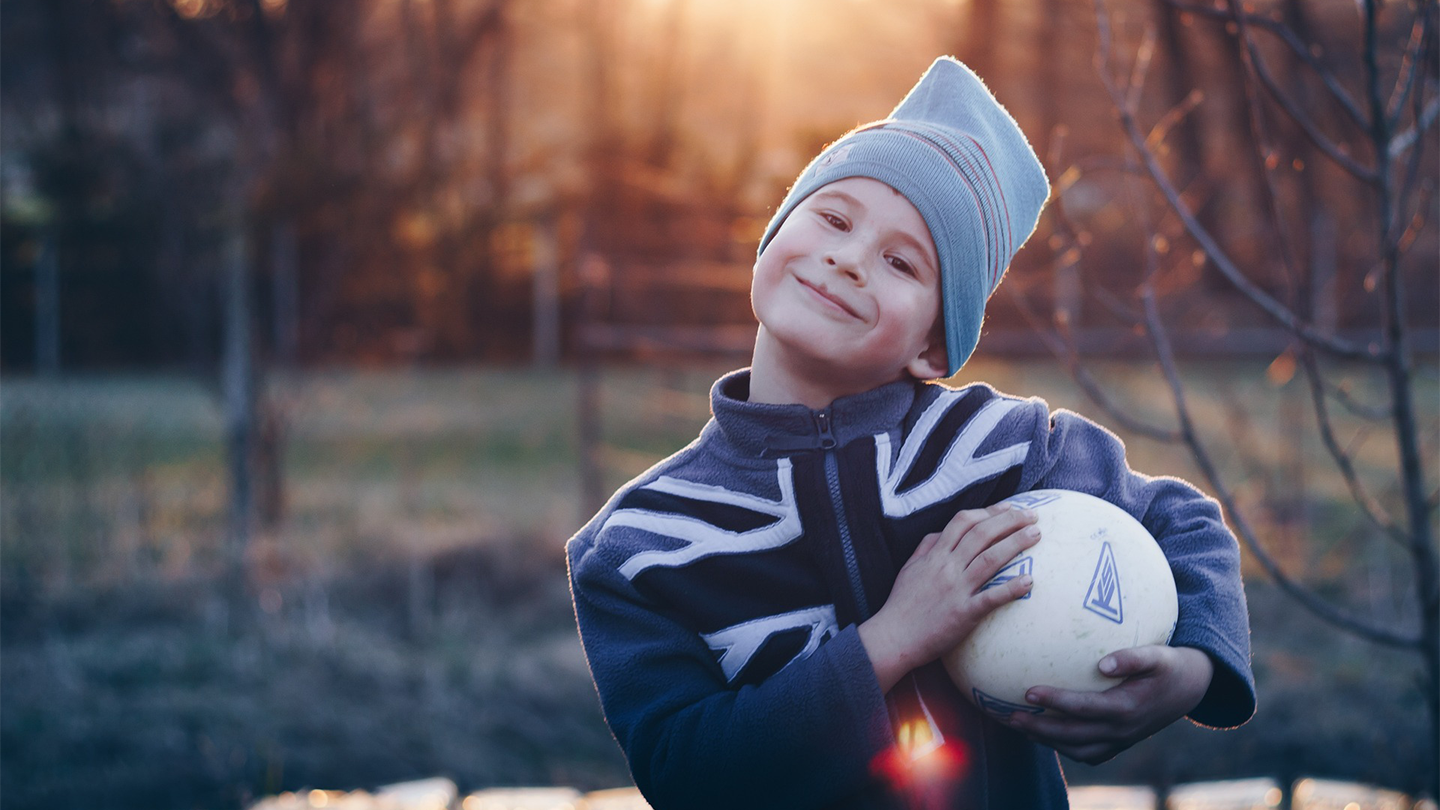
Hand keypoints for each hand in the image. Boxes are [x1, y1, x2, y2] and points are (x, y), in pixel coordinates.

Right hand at [859, 502, 1039, 693]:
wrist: (894, 637)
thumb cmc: (901, 604)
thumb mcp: (909, 568)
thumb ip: (926, 547)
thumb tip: (941, 533)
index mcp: (935, 555)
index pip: (963, 522)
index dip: (988, 511)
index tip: (1009, 507)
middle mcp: (947, 567)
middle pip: (981, 534)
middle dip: (1009, 521)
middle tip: (1032, 515)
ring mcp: (956, 589)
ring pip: (989, 559)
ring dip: (1015, 544)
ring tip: (1036, 534)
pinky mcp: (963, 613)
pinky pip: (990, 598)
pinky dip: (1011, 588)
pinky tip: (1029, 581)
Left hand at [1005, 645, 1214, 763]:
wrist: (1189, 689)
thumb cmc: (1168, 665)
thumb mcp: (1158, 655)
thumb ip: (1133, 657)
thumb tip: (1102, 664)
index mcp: (1128, 708)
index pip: (1084, 708)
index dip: (1055, 701)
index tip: (1028, 691)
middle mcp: (1122, 730)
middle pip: (1073, 736)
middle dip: (1040, 728)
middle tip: (1010, 715)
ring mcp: (1121, 741)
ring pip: (1077, 750)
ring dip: (1046, 740)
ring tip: (1018, 725)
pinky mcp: (1119, 744)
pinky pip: (1086, 753)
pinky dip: (1062, 746)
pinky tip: (1040, 731)